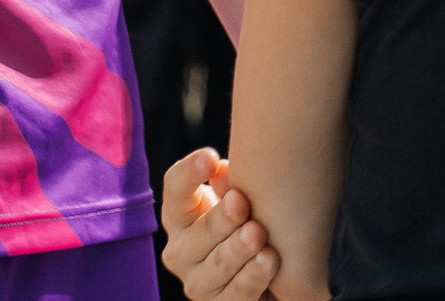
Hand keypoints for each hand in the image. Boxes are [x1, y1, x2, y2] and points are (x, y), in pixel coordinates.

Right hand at [159, 149, 278, 300]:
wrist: (258, 271)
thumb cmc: (245, 219)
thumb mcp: (236, 196)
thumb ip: (228, 182)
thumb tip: (222, 168)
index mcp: (180, 215)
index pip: (175, 190)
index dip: (189, 173)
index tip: (210, 157)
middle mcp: (180, 251)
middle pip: (198, 233)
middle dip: (220, 218)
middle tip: (240, 202)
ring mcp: (197, 283)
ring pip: (218, 265)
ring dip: (238, 249)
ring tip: (257, 233)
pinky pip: (237, 293)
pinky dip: (254, 276)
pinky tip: (269, 260)